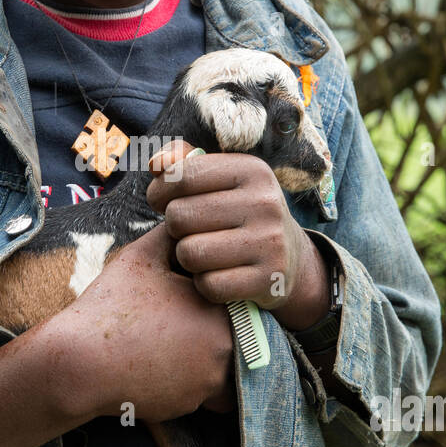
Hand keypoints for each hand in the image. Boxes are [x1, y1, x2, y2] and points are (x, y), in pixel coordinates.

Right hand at [54, 221, 236, 421]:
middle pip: (235, 337)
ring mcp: (209, 381)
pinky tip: (157, 367)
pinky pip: (202, 393)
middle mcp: (224, 348)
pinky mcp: (191, 405)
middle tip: (177, 324)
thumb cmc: (112, 306)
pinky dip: (186, 382)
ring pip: (222, 367)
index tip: (190, 298)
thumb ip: (171, 235)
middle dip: (213, 331)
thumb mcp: (141, 257)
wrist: (81, 362)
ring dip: (204, 360)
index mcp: (218, 309)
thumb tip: (182, 218)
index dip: (214, 298)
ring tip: (168, 346)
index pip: (236, 301)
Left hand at [145, 140, 330, 329]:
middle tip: (191, 232)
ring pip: (189, 254)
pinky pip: (208, 285)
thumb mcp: (221, 178)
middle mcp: (265, 202)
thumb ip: (182, 162)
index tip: (163, 203)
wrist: (290, 258)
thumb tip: (155, 163)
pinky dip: (205, 284)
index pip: (181, 176)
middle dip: (174, 228)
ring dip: (187, 258)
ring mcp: (270, 242)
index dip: (159, 192)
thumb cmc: (239, 211)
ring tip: (204, 253)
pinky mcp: (268, 279)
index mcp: (252, 170)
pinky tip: (218, 275)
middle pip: (179, 216)